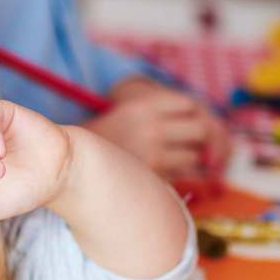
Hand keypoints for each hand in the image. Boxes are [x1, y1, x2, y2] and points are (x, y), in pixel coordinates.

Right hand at [84, 77, 230, 178]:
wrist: (72, 162)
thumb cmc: (104, 138)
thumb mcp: (129, 112)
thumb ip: (161, 113)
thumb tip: (207, 124)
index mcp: (144, 104)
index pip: (190, 104)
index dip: (198, 115)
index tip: (196, 125)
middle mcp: (151, 125)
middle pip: (201, 128)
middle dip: (205, 140)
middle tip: (200, 148)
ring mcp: (153, 151)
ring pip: (194, 156)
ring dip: (190, 160)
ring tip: (172, 160)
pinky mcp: (152, 174)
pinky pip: (181, 175)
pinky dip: (179, 175)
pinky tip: (164, 173)